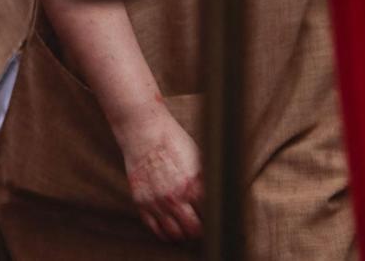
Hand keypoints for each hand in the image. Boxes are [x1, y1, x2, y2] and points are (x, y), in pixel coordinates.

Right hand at [115, 100, 202, 241]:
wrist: (143, 130)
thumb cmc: (172, 141)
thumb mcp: (199, 159)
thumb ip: (207, 182)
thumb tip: (223, 196)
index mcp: (193, 186)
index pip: (211, 216)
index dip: (216, 218)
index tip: (216, 218)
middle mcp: (174, 197)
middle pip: (194, 230)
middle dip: (200, 229)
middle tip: (202, 224)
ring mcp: (156, 200)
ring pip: (175, 234)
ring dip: (183, 232)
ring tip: (185, 225)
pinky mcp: (141, 200)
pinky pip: (154, 228)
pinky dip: (164, 232)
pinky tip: (170, 225)